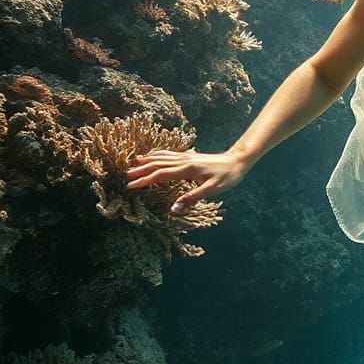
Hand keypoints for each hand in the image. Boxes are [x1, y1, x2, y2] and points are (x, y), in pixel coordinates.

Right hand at [125, 148, 250, 213]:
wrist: (238, 161)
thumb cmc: (227, 177)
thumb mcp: (212, 190)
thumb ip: (191, 199)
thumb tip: (173, 209)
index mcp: (187, 170)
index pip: (160, 175)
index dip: (144, 181)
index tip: (130, 186)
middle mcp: (184, 161)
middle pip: (157, 164)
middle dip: (140, 170)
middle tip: (126, 176)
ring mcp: (187, 157)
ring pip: (162, 157)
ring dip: (147, 161)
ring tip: (133, 164)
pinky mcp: (190, 156)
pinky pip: (169, 154)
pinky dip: (158, 154)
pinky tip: (153, 155)